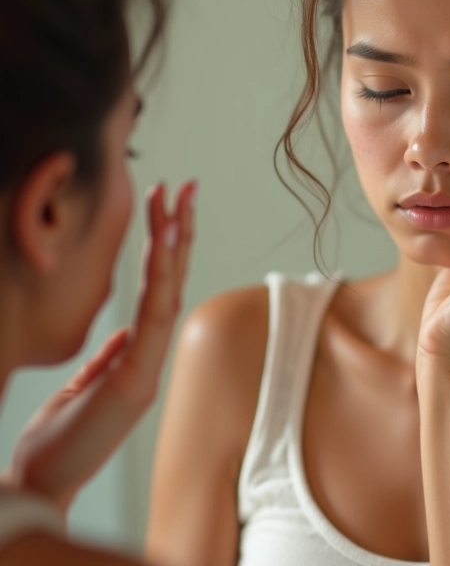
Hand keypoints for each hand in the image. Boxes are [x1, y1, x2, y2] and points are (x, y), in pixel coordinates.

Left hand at [4, 181, 196, 514]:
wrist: (41, 485)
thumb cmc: (58, 439)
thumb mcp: (84, 386)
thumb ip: (111, 355)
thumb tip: (126, 330)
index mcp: (138, 356)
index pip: (157, 292)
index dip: (166, 249)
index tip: (167, 207)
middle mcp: (150, 357)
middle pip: (171, 283)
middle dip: (179, 232)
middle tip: (186, 187)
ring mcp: (148, 368)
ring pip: (168, 293)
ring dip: (174, 244)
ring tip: (178, 200)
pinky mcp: (137, 380)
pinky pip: (155, 318)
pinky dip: (162, 276)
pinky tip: (165, 242)